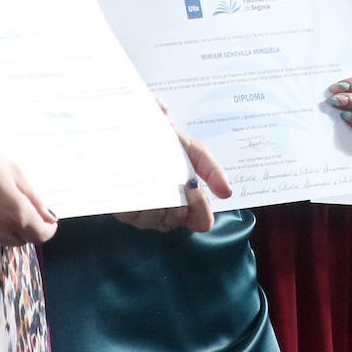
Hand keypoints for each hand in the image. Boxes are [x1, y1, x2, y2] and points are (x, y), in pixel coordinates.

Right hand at [0, 109, 57, 245]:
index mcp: (15, 212)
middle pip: (20, 238)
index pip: (40, 235)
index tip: (46, 219)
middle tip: (15, 199)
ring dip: (3, 226)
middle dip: (24, 225)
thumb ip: (33, 198)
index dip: (46, 228)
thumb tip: (49, 219)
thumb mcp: (12, 170)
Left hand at [117, 102, 231, 233]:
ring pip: (156, 219)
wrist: (137, 130)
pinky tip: (139, 179)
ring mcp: (146, 215)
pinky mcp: (125, 211)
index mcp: (188, 202)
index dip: (201, 208)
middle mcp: (168, 213)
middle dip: (176, 197)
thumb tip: (227, 192)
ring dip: (157, 195)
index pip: (202, 221)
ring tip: (153, 171)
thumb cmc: (168, 144)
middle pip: (178, 220)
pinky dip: (139, 198)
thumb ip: (212, 170)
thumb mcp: (194, 151)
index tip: (193, 185)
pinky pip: (134, 214)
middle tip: (170, 172)